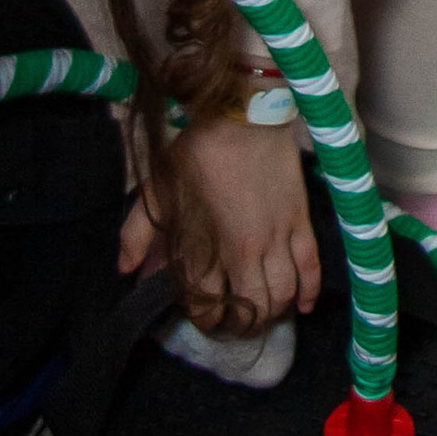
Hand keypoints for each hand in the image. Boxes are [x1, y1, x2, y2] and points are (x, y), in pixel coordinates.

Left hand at [118, 117, 320, 333]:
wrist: (243, 112)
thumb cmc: (196, 151)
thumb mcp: (156, 190)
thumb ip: (136, 232)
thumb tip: (124, 270)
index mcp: (209, 248)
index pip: (209, 304)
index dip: (206, 318)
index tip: (203, 315)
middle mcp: (246, 252)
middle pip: (254, 308)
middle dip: (245, 323)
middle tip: (237, 319)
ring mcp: (278, 237)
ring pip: (283, 292)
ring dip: (274, 310)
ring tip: (265, 310)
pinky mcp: (301, 219)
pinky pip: (312, 265)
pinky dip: (310, 290)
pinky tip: (303, 306)